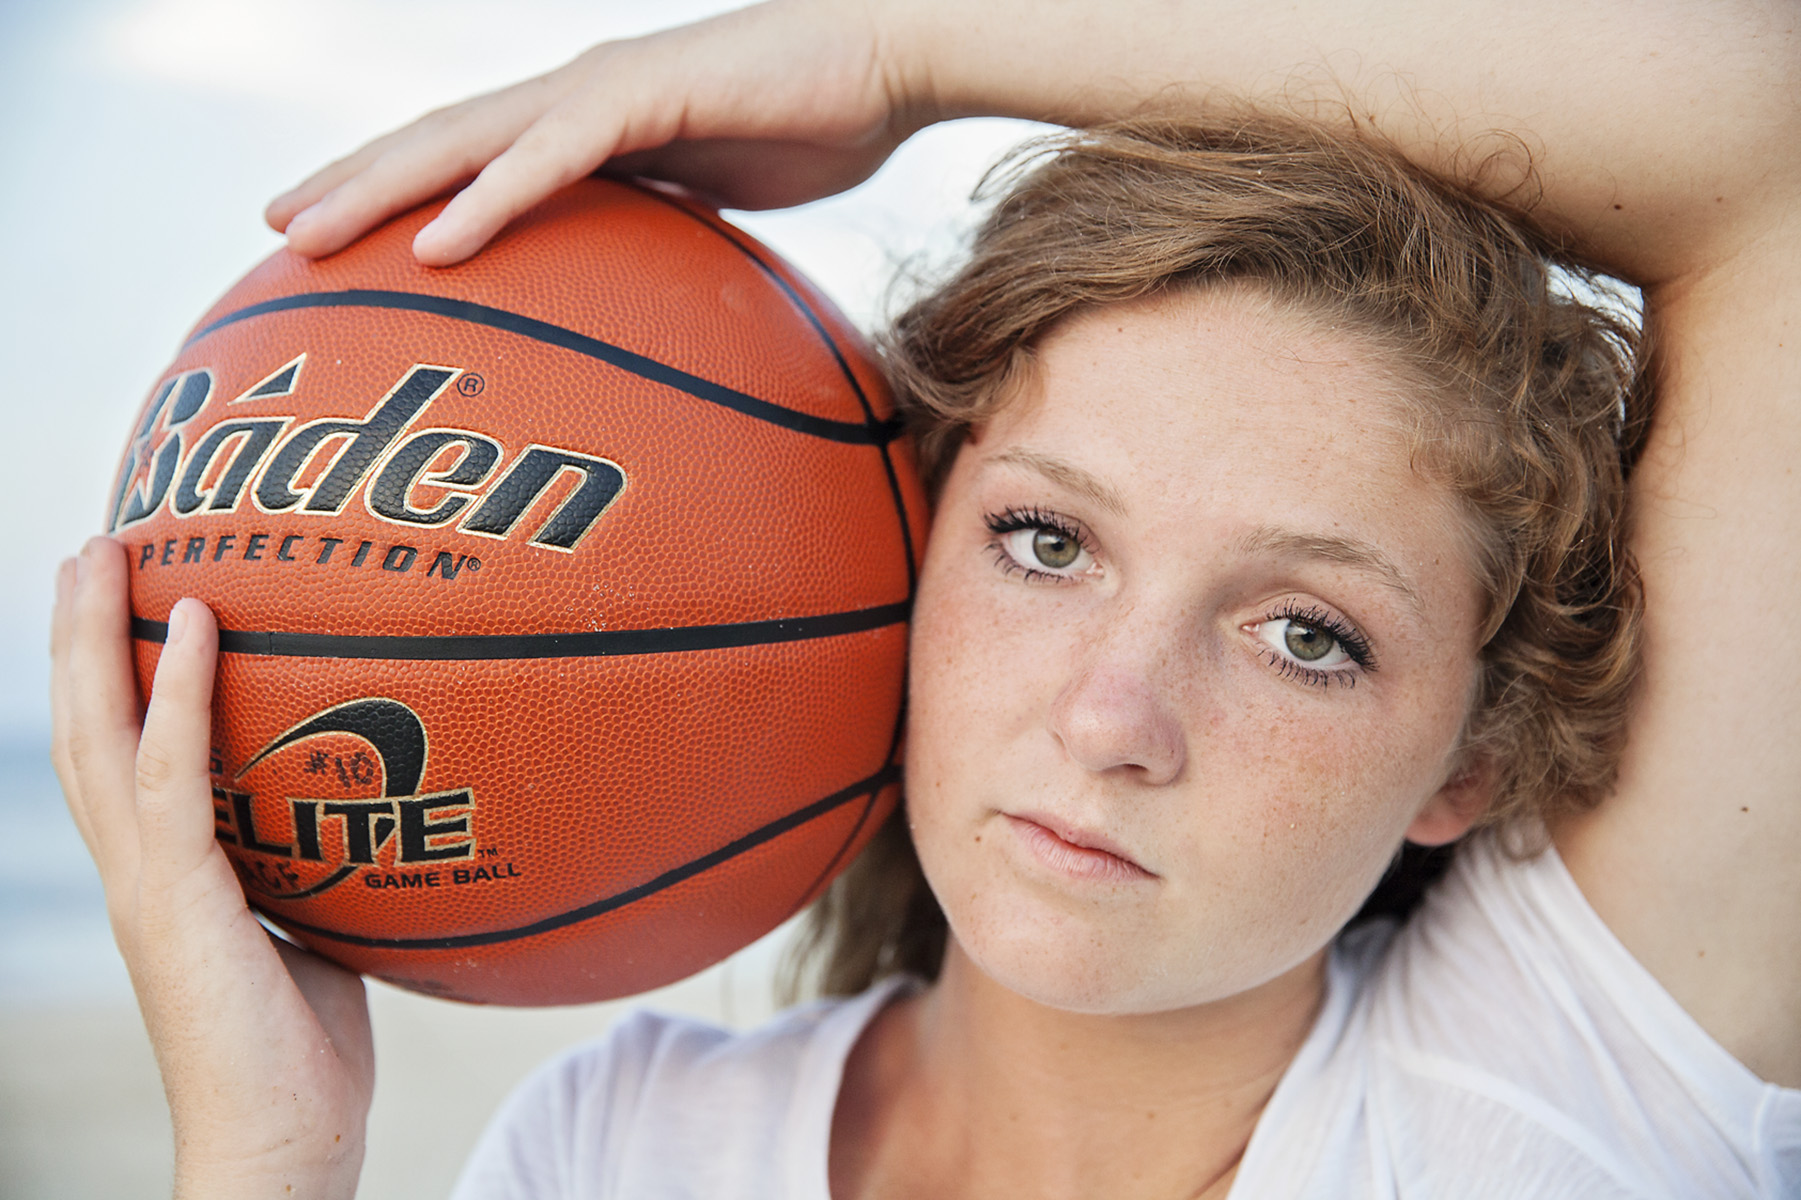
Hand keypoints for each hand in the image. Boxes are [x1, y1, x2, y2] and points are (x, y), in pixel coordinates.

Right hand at [50, 539, 372, 1199]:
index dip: (110, 678)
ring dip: (96, 637)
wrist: (283, 1145)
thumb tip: (390, 810)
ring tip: (107, 550)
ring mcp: (147, 885)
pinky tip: (199, 620)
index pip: (118, 756)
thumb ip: (326, 868)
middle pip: (85, 726)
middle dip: (79, 633)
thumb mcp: (320, 931)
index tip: (122, 598)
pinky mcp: (178, 901)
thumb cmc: (307, 1052)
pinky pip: (172, 775)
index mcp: (164, 876)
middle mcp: (137, 871)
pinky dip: (181, 691)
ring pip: (99, 734)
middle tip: (94, 543)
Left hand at [266, 0, 924, 265]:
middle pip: (436, 142)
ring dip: (377, 189)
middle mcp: (573, 95)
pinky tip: (433, 245)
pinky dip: (487, 201)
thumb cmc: (822, 122)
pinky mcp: (640, 95)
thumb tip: (648, 287)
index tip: (335, 231)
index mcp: (588, 118)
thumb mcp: (725, 194)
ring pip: (462, 142)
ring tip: (304, 235)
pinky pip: (548, 156)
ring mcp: (600, 89)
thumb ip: (671, 226)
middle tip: (275, 232)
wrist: (889, 60)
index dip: (394, 185)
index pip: (469, 154)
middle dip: (349, 183)